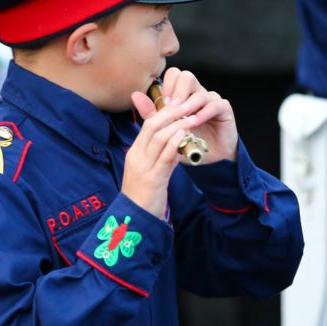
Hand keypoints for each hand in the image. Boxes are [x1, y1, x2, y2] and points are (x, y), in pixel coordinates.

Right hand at [120, 99, 196, 218]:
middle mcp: (136, 156)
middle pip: (151, 126)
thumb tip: (174, 141)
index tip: (180, 106)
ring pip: (158, 138)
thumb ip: (160, 156)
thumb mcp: (150, 171)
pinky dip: (174, 143)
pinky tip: (185, 135)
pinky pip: (164, 157)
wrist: (134, 220)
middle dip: (171, 113)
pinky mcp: (152, 180)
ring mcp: (143, 167)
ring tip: (192, 116)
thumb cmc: (143, 197)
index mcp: (135, 153)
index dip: (164, 112)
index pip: (147, 125)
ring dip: (176, 125)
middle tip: (188, 104)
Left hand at [133, 68, 237, 163]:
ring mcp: (211, 99)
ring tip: (181, 116)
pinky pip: (214, 104)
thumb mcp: (166, 129)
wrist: (208, 158)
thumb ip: (151, 113)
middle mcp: (197, 92)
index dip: (166, 85)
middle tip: (170, 107)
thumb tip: (134, 95)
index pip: (174, 75)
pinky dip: (204, 112)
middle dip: (176, 91)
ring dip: (188, 104)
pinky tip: (195, 121)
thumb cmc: (187, 141)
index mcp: (183, 94)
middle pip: (186, 76)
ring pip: (200, 91)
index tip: (162, 102)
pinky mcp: (224, 109)